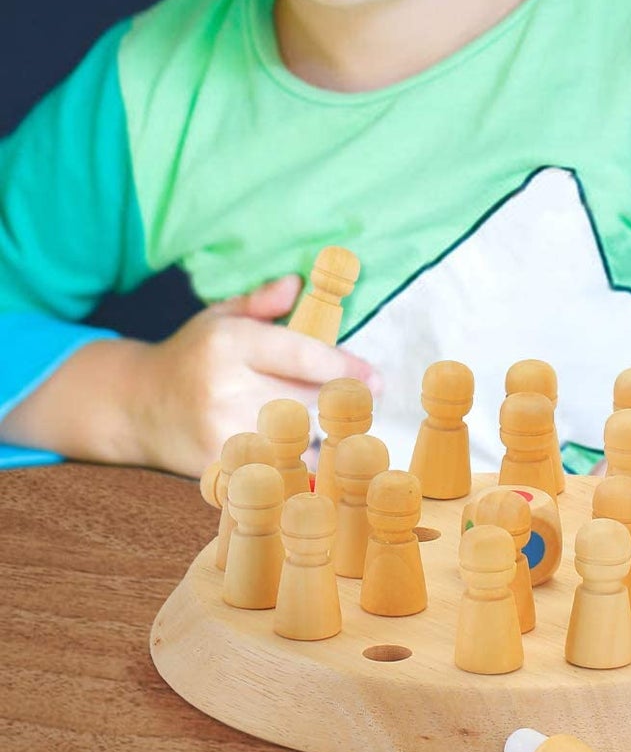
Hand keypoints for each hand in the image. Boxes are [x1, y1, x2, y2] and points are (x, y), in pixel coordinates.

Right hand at [132, 273, 379, 477]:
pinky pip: (273, 467)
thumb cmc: (192, 356)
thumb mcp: (221, 317)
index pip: (302, 357)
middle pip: (306, 398)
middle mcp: (224, 388)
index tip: (377, 379)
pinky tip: (312, 460)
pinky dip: (297, 465)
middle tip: (361, 402)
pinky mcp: (215, 465)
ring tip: (340, 431)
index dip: (346, 368)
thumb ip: (263, 301)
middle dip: (337, 401)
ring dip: (322, 433)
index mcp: (230, 344)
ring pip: (296, 436)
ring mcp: (218, 431)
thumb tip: (298, 283)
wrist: (133, 407)